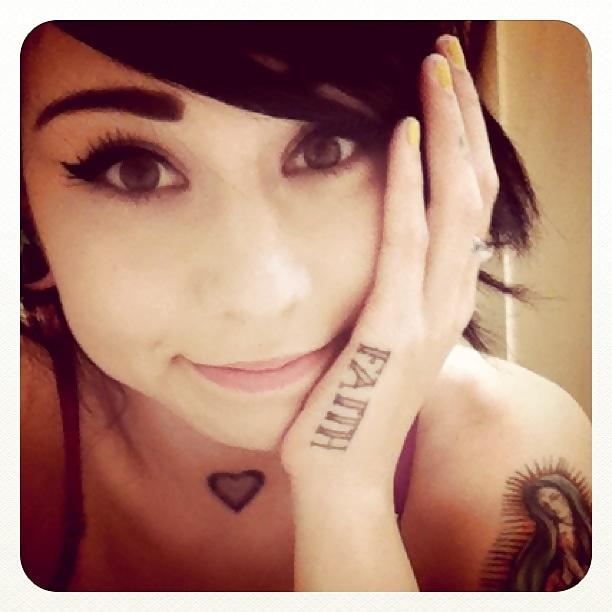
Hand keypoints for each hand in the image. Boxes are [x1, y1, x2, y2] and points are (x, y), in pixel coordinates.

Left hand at [280, 35, 498, 503]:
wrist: (343, 476)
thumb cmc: (351, 411)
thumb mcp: (380, 344)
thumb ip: (392, 298)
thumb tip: (382, 258)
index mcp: (443, 304)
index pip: (467, 207)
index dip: (464, 146)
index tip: (446, 96)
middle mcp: (449, 302)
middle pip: (473, 189)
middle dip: (463, 118)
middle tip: (446, 59)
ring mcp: (427, 315)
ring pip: (454, 203)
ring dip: (447, 131)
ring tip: (435, 72)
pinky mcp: (392, 327)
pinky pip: (407, 241)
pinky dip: (409, 182)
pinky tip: (404, 133)